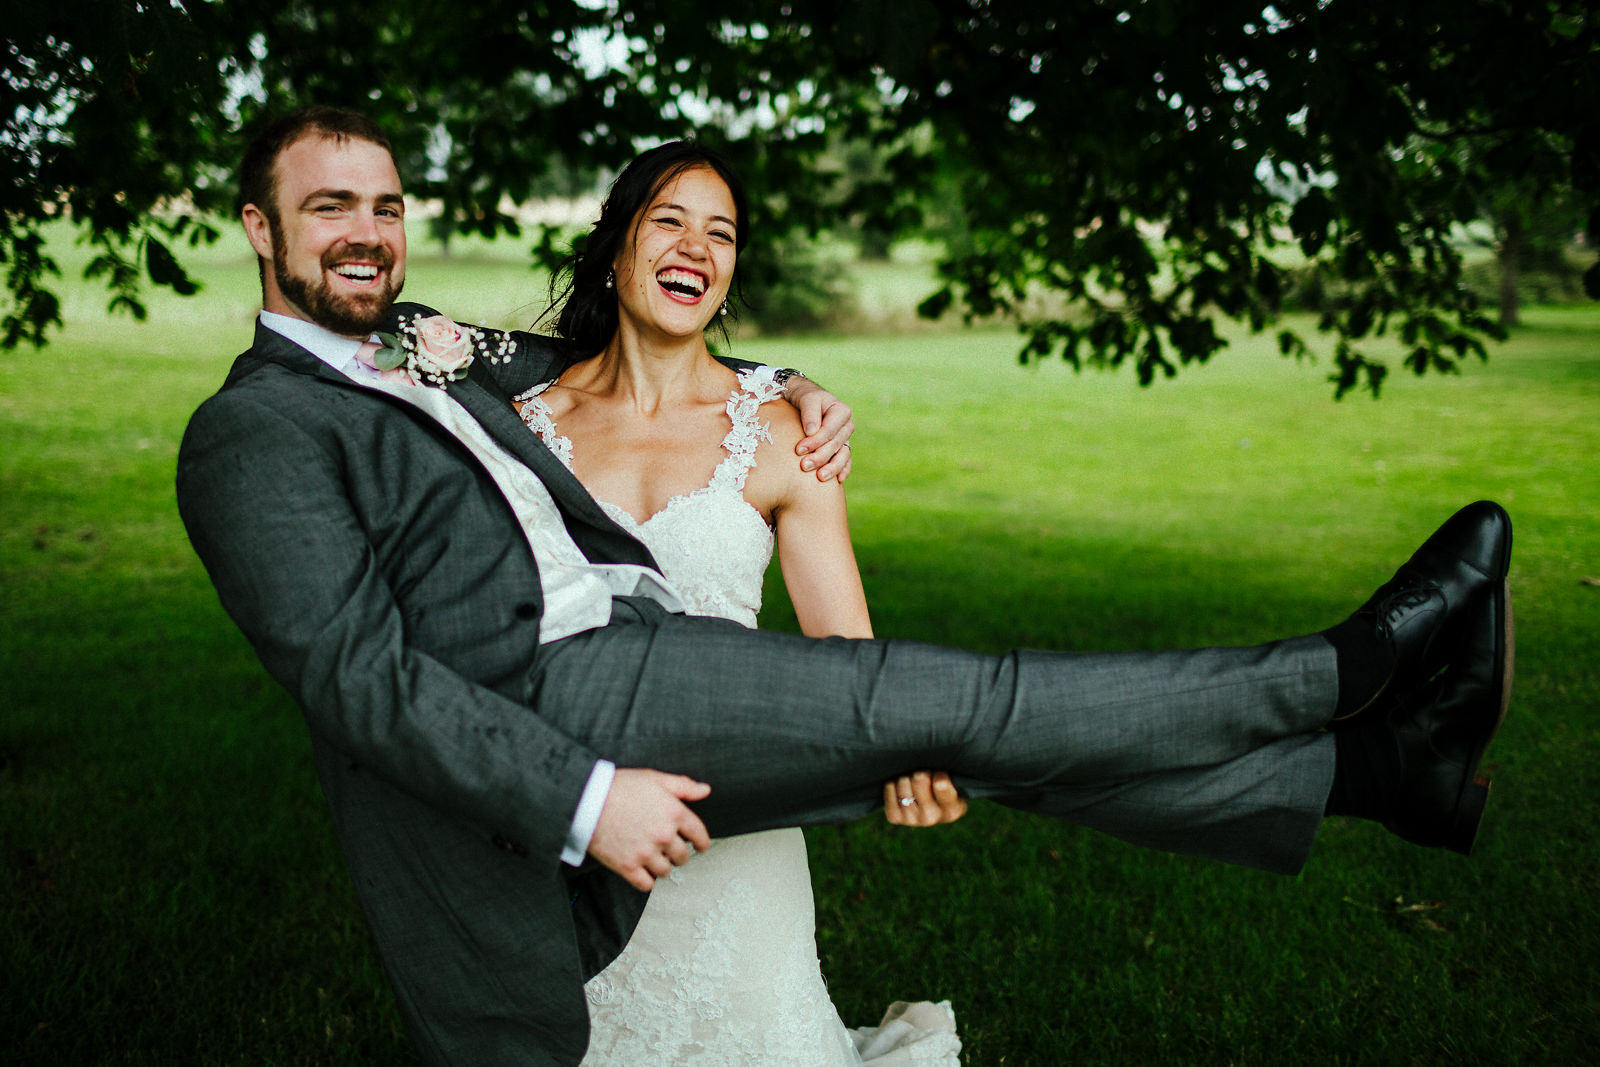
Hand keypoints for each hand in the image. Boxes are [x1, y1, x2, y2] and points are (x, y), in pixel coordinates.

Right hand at [587, 769, 711, 890]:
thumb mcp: (654, 778)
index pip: (699, 834)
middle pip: (683, 856)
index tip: (701, 847)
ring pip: (665, 871)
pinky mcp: (628, 866)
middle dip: (680, 854)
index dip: (702, 842)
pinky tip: (642, 871)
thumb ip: (683, 786)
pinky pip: (646, 884)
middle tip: (672, 852)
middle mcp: (664, 835)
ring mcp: (646, 853)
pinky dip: (646, 880)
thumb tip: (705, 790)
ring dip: (662, 866)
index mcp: (674, 813)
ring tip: (654, 859)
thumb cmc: (619, 787)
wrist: (587, 801)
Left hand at [786, 377, 854, 482]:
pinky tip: (838, 481)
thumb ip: (810, 413)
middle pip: (835, 445)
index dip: (815, 442)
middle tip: (803, 466)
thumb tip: (811, 431)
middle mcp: (846, 425)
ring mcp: (845, 438)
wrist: (803, 398)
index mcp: (841, 411)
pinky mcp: (841, 447)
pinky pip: (845, 460)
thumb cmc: (804, 397)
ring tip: (820, 478)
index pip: (829, 431)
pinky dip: (842, 470)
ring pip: (842, 455)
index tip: (798, 450)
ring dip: (832, 467)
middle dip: (820, 456)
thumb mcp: (806, 399)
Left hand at [882, 771, 967, 826]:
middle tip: (925, 774)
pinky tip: (904, 787)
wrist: (930, 804)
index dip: (938, 772)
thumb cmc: (947, 787)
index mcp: (952, 810)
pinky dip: (894, 783)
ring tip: (914, 780)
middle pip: (919, 779)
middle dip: (922, 771)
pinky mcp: (895, 817)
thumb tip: (935, 777)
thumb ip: (949, 778)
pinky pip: (890, 787)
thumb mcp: (956, 783)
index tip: (939, 772)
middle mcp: (932, 818)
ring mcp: (911, 819)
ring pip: (904, 782)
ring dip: (907, 776)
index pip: (941, 784)